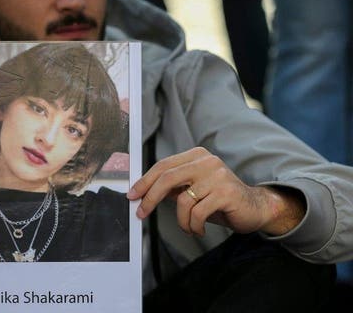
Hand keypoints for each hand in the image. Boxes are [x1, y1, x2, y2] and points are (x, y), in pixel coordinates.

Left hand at [126, 147, 304, 235]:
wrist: (255, 208)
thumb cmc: (218, 200)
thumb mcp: (192, 191)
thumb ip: (171, 188)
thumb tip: (142, 192)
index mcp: (196, 156)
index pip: (163, 166)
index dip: (144, 181)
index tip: (132, 195)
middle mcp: (207, 161)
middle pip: (167, 178)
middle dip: (150, 198)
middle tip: (141, 213)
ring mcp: (218, 175)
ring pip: (182, 201)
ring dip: (181, 221)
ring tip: (189, 227)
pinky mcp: (226, 192)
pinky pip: (197, 213)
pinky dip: (193, 226)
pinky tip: (199, 229)